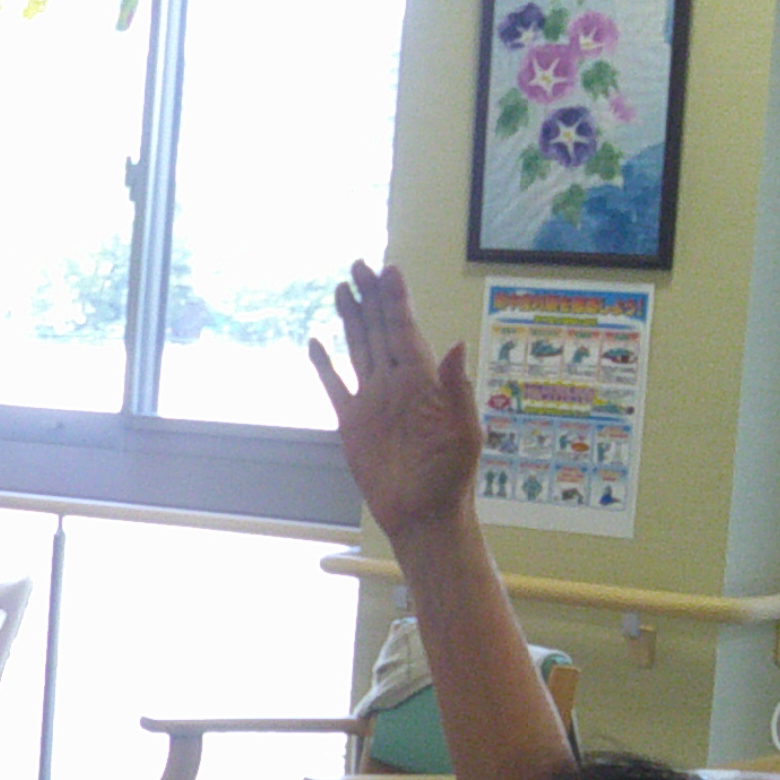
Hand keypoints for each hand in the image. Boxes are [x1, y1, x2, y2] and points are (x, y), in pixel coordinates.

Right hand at [308, 261, 478, 544]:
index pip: (405, 331)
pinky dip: (324, 364)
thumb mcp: (464, 432)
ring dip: (351, 319)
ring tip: (342, 288)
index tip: (388, 271)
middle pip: (380, 330)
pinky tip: (315, 343)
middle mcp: (396, 383)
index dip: (396, 301)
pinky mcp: (352, 422)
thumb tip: (455, 344)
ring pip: (359, 348)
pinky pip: (334, 385)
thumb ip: (457, 388)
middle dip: (372, 298)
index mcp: (423, 381)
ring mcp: (372, 401)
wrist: (423, 515)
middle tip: (360, 265)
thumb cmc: (450, 476)